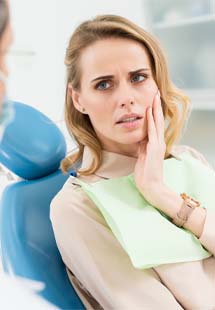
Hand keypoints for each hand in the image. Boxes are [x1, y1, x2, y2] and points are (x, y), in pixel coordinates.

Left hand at [134, 90, 165, 204]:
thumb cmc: (145, 173)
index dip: (153, 113)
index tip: (151, 101)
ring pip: (157, 123)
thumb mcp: (142, 156)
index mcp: (155, 144)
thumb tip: (139, 138)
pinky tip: (149, 112)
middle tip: (156, 94)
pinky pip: (152, 132)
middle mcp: (158, 142)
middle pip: (158, 121)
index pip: (155, 125)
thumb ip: (142, 146)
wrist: (151, 185)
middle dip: (156, 107)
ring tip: (154, 98)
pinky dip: (151, 122)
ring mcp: (157, 145)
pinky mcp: (154, 149)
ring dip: (155, 110)